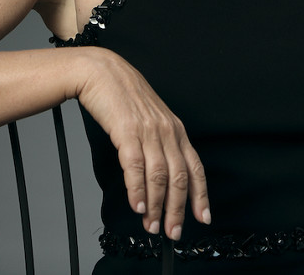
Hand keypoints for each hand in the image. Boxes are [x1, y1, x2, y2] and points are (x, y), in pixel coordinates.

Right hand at [76, 47, 209, 239]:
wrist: (102, 72)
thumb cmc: (123, 95)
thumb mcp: (150, 118)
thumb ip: (159, 142)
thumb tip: (161, 175)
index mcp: (175, 129)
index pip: (195, 167)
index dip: (200, 195)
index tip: (202, 217)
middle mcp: (166, 131)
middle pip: (179, 177)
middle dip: (178, 209)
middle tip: (173, 231)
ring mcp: (148, 130)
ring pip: (159, 175)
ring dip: (157, 205)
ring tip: (152, 224)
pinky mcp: (127, 130)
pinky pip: (135, 166)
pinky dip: (137, 189)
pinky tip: (137, 205)